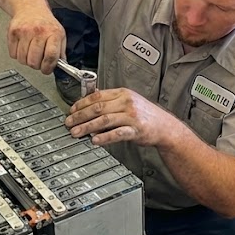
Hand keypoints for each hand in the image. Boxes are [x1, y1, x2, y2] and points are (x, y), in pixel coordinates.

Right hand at [6, 6, 63, 73]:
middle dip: (36, 65)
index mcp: (53, 33)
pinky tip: (23, 47)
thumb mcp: (60, 34)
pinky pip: (13, 54)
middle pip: (34, 61)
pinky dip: (17, 55)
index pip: (51, 56)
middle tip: (38, 60)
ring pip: (22, 60)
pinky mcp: (13, 33)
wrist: (30, 7)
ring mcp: (24, 32)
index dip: (48, 67)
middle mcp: (38, 31)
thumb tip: (61, 65)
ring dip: (26, 61)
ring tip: (30, 53)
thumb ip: (61, 51)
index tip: (46, 69)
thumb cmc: (45, 23)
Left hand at [64, 88, 180, 147]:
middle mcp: (126, 102)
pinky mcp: (136, 130)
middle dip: (80, 116)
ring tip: (76, 132)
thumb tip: (91, 97)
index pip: (97, 96)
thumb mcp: (129, 101)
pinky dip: (104, 137)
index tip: (71, 110)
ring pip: (104, 120)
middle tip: (69, 123)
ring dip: (87, 127)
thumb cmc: (145, 115)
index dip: (81, 103)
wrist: (165, 126)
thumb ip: (111, 99)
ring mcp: (132, 116)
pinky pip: (117, 133)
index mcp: (122, 93)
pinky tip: (95, 140)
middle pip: (98, 108)